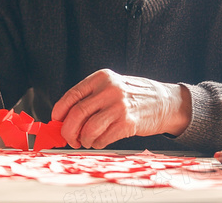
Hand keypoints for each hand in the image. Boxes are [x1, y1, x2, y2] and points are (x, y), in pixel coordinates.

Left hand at [52, 69, 190, 148]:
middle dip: (68, 131)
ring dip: (84, 139)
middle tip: (69, 139)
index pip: (72, 95)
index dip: (60, 110)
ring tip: (86, 141)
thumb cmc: (133, 97)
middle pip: (77, 113)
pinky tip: (99, 142)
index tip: (56, 121)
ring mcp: (119, 106)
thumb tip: (64, 118)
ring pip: (89, 128)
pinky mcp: (128, 123)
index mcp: (102, 78)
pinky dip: (97, 143)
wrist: (165, 102)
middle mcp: (109, 90)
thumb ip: (91, 98)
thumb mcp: (111, 87)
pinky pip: (103, 138)